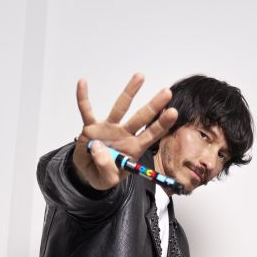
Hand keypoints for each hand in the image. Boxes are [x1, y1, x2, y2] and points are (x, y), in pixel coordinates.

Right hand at [73, 73, 178, 191]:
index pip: (150, 135)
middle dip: (154, 106)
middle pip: (141, 118)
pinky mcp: (91, 127)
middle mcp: (124, 135)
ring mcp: (108, 128)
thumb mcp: (107, 180)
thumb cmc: (102, 174)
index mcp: (132, 149)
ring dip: (130, 92)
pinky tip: (83, 83)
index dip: (161, 125)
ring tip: (140, 76)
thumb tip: (99, 148)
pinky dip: (83, 98)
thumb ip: (106, 169)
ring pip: (120, 107)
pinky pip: (86, 111)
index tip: (173, 113)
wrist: (87, 172)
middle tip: (166, 92)